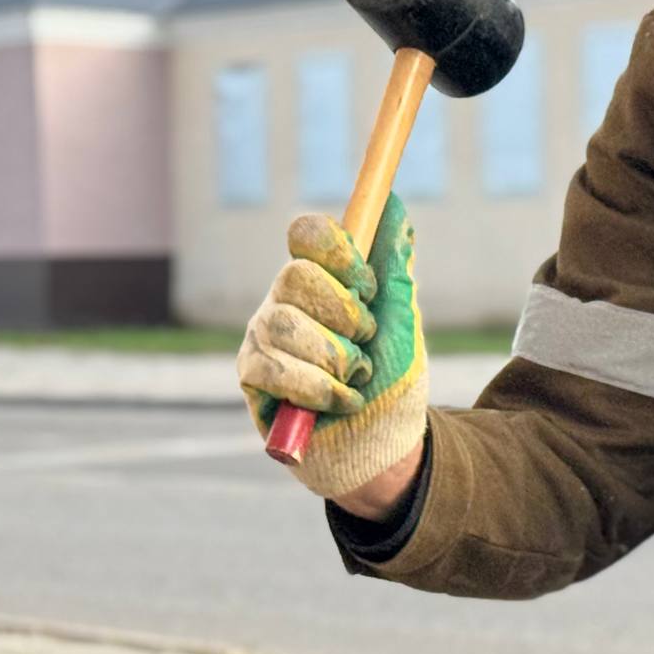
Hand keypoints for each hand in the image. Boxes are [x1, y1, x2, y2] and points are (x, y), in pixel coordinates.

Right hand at [237, 194, 427, 501]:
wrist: (384, 447)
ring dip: (334, 358)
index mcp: (320, 280)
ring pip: (283, 323)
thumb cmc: (392, 383)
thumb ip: (394, 268)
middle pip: (294, 275)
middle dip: (343, 315)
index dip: (337, 251)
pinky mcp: (251, 377)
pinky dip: (317, 388)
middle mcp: (285, 300)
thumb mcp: (401, 321)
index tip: (367, 284)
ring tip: (355, 379)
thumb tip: (396, 206)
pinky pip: (272, 367)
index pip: (307, 234)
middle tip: (364, 342)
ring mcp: (263, 337)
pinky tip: (339, 402)